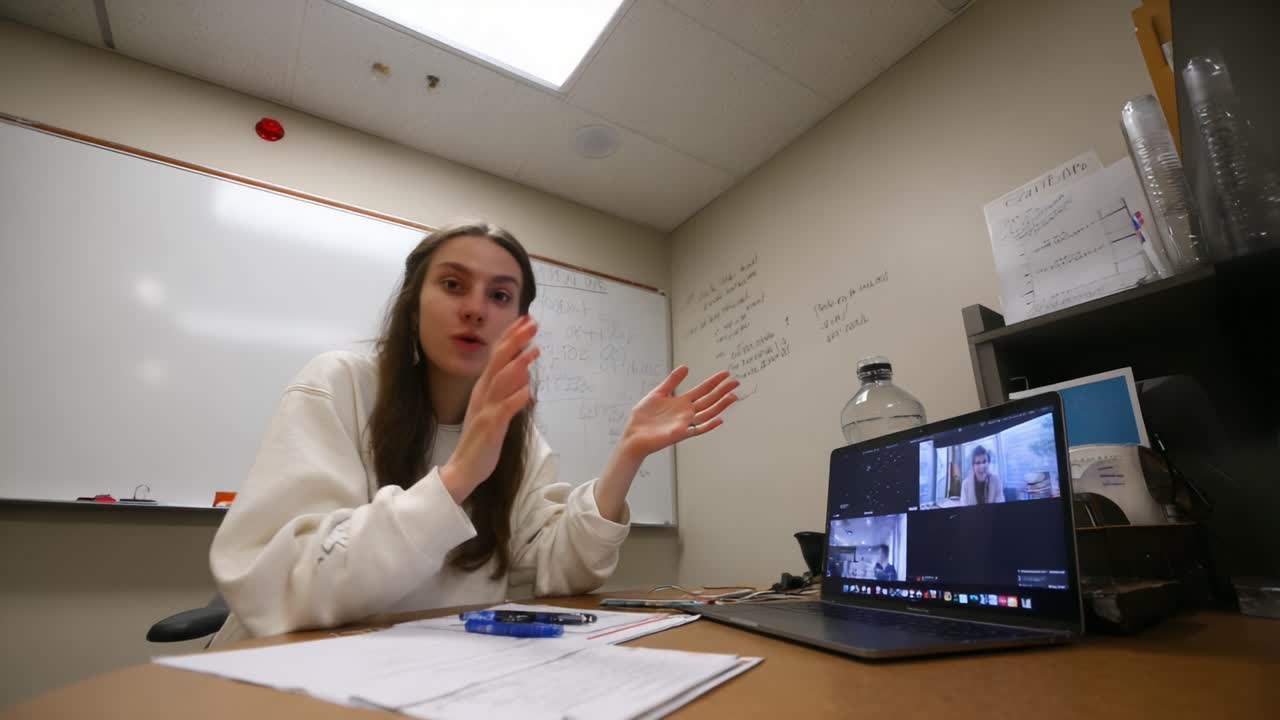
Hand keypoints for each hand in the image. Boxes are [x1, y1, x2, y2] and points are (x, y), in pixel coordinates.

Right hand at [440, 316, 538, 502]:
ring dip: (518, 365)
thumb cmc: (481, 438)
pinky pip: (504, 410)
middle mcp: (483, 394)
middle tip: (532, 323)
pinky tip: (528, 391)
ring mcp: (485, 409)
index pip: (497, 355)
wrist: (463, 467)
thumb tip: (523, 372)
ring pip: (501, 381)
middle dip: (516, 341)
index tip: (525, 320)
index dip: (510, 337)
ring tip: (535, 351)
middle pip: (499, 361)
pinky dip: (516, 399)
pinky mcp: (489, 427)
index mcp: (484, 388)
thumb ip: (507, 390)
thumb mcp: (495, 408)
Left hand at [619, 366, 738, 459]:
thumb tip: (686, 367)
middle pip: (709, 400)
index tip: (726, 374)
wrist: (634, 433)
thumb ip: (672, 381)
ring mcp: (685, 423)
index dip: (714, 381)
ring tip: (732, 396)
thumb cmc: (643, 416)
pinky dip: (709, 425)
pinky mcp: (680, 433)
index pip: (702, 389)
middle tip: (736, 382)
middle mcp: (686, 412)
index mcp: (682, 402)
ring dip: (720, 405)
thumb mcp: (658, 393)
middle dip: (722, 391)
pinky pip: (698, 430)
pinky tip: (719, 419)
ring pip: (708, 413)